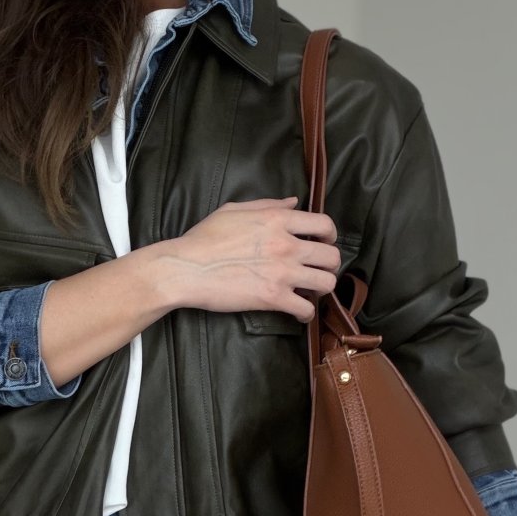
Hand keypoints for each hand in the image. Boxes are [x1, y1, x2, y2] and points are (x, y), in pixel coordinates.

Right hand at [162, 196, 340, 320]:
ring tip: (310, 291)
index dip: (330, 236)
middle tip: (318, 270)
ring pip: (326, 282)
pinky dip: (306, 313)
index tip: (324, 243)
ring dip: (321, 288)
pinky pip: (306, 308)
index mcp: (277, 219)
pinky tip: (298, 311)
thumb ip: (268, 204)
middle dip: (329, 265)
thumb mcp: (234, 210)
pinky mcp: (273, 298)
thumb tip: (293, 202)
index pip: (324, 224)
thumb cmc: (204, 238)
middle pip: (332, 256)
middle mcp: (286, 244)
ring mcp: (282, 272)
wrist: (185, 268)